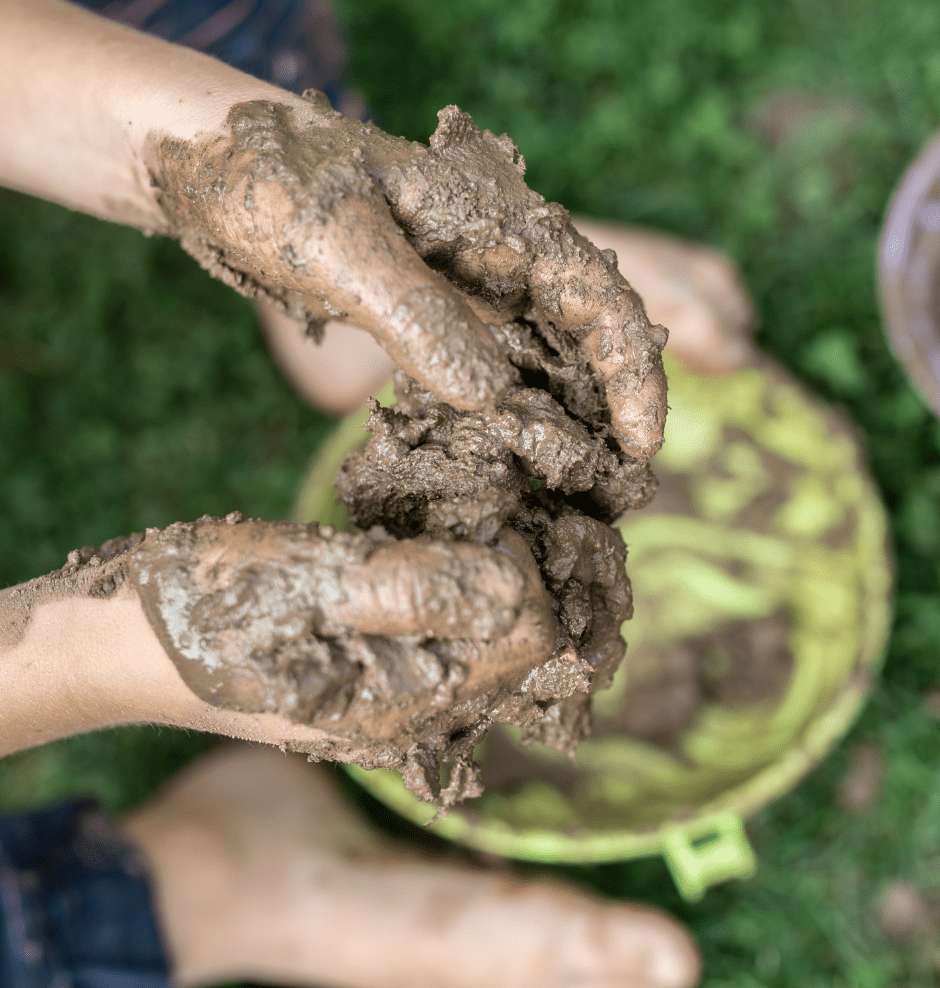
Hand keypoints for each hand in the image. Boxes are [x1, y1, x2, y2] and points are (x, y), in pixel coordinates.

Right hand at [1, 516, 558, 791]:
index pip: (533, 642)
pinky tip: (427, 547)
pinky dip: (456, 587)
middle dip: (526, 574)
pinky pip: (448, 637)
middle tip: (493, 511)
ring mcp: (393, 701)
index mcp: (409, 703)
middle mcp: (414, 716)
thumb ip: (416, 589)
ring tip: (467, 522)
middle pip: (522, 649)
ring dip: (492, 577)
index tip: (490, 513)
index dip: (530, 568)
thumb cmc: (203, 606)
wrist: (118, 643)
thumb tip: (517, 588)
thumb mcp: (308, 583)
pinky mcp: (370, 679)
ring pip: (489, 640)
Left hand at [146, 96, 666, 457]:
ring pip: (546, 352)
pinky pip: (491, 363)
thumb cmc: (263, 181)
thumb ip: (414, 314)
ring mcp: (464, 281)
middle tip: (623, 488)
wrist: (204, 160)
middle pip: (588, 330)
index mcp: (493, 218)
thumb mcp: (334, 244)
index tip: (646, 444)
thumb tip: (490, 398)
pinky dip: (514, 410)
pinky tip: (514, 456)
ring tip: (583, 488)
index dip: (631, 371)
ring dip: (571, 416)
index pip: (597, 293)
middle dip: (615, 405)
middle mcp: (495, 250)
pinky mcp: (431, 308)